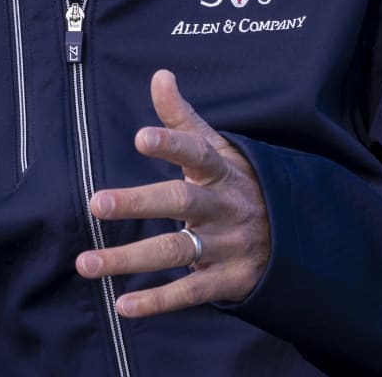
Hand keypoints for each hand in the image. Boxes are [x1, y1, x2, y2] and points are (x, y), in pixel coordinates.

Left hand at [75, 69, 269, 317]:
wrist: (296, 237)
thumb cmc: (240, 185)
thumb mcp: (220, 150)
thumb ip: (183, 118)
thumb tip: (160, 75)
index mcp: (222, 172)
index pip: (197, 153)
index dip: (171, 144)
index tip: (140, 137)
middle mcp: (224, 207)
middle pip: (181, 202)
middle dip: (138, 202)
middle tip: (94, 203)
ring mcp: (227, 246)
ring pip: (176, 251)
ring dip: (129, 259)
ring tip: (85, 263)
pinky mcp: (227, 281)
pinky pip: (189, 293)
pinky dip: (156, 302)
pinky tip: (122, 306)